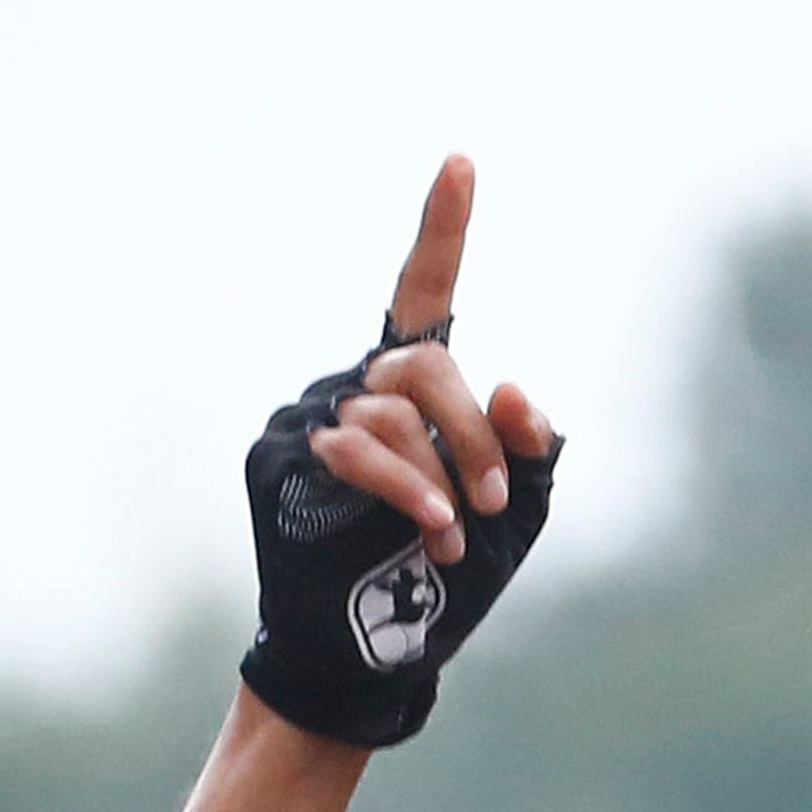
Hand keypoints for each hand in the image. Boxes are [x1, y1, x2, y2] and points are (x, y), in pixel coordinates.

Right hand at [238, 158, 563, 747]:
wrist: (379, 649)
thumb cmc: (450, 573)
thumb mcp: (517, 512)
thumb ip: (530, 449)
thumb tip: (514, 387)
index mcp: (416, 388)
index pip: (425, 293)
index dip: (442, 230)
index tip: (462, 163)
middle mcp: (360, 388)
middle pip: (424, 367)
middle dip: (472, 431)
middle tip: (494, 498)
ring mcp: (314, 418)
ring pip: (389, 411)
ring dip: (438, 475)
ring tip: (450, 534)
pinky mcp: (282, 458)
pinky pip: (351, 448)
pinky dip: (402, 487)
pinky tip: (427, 528)